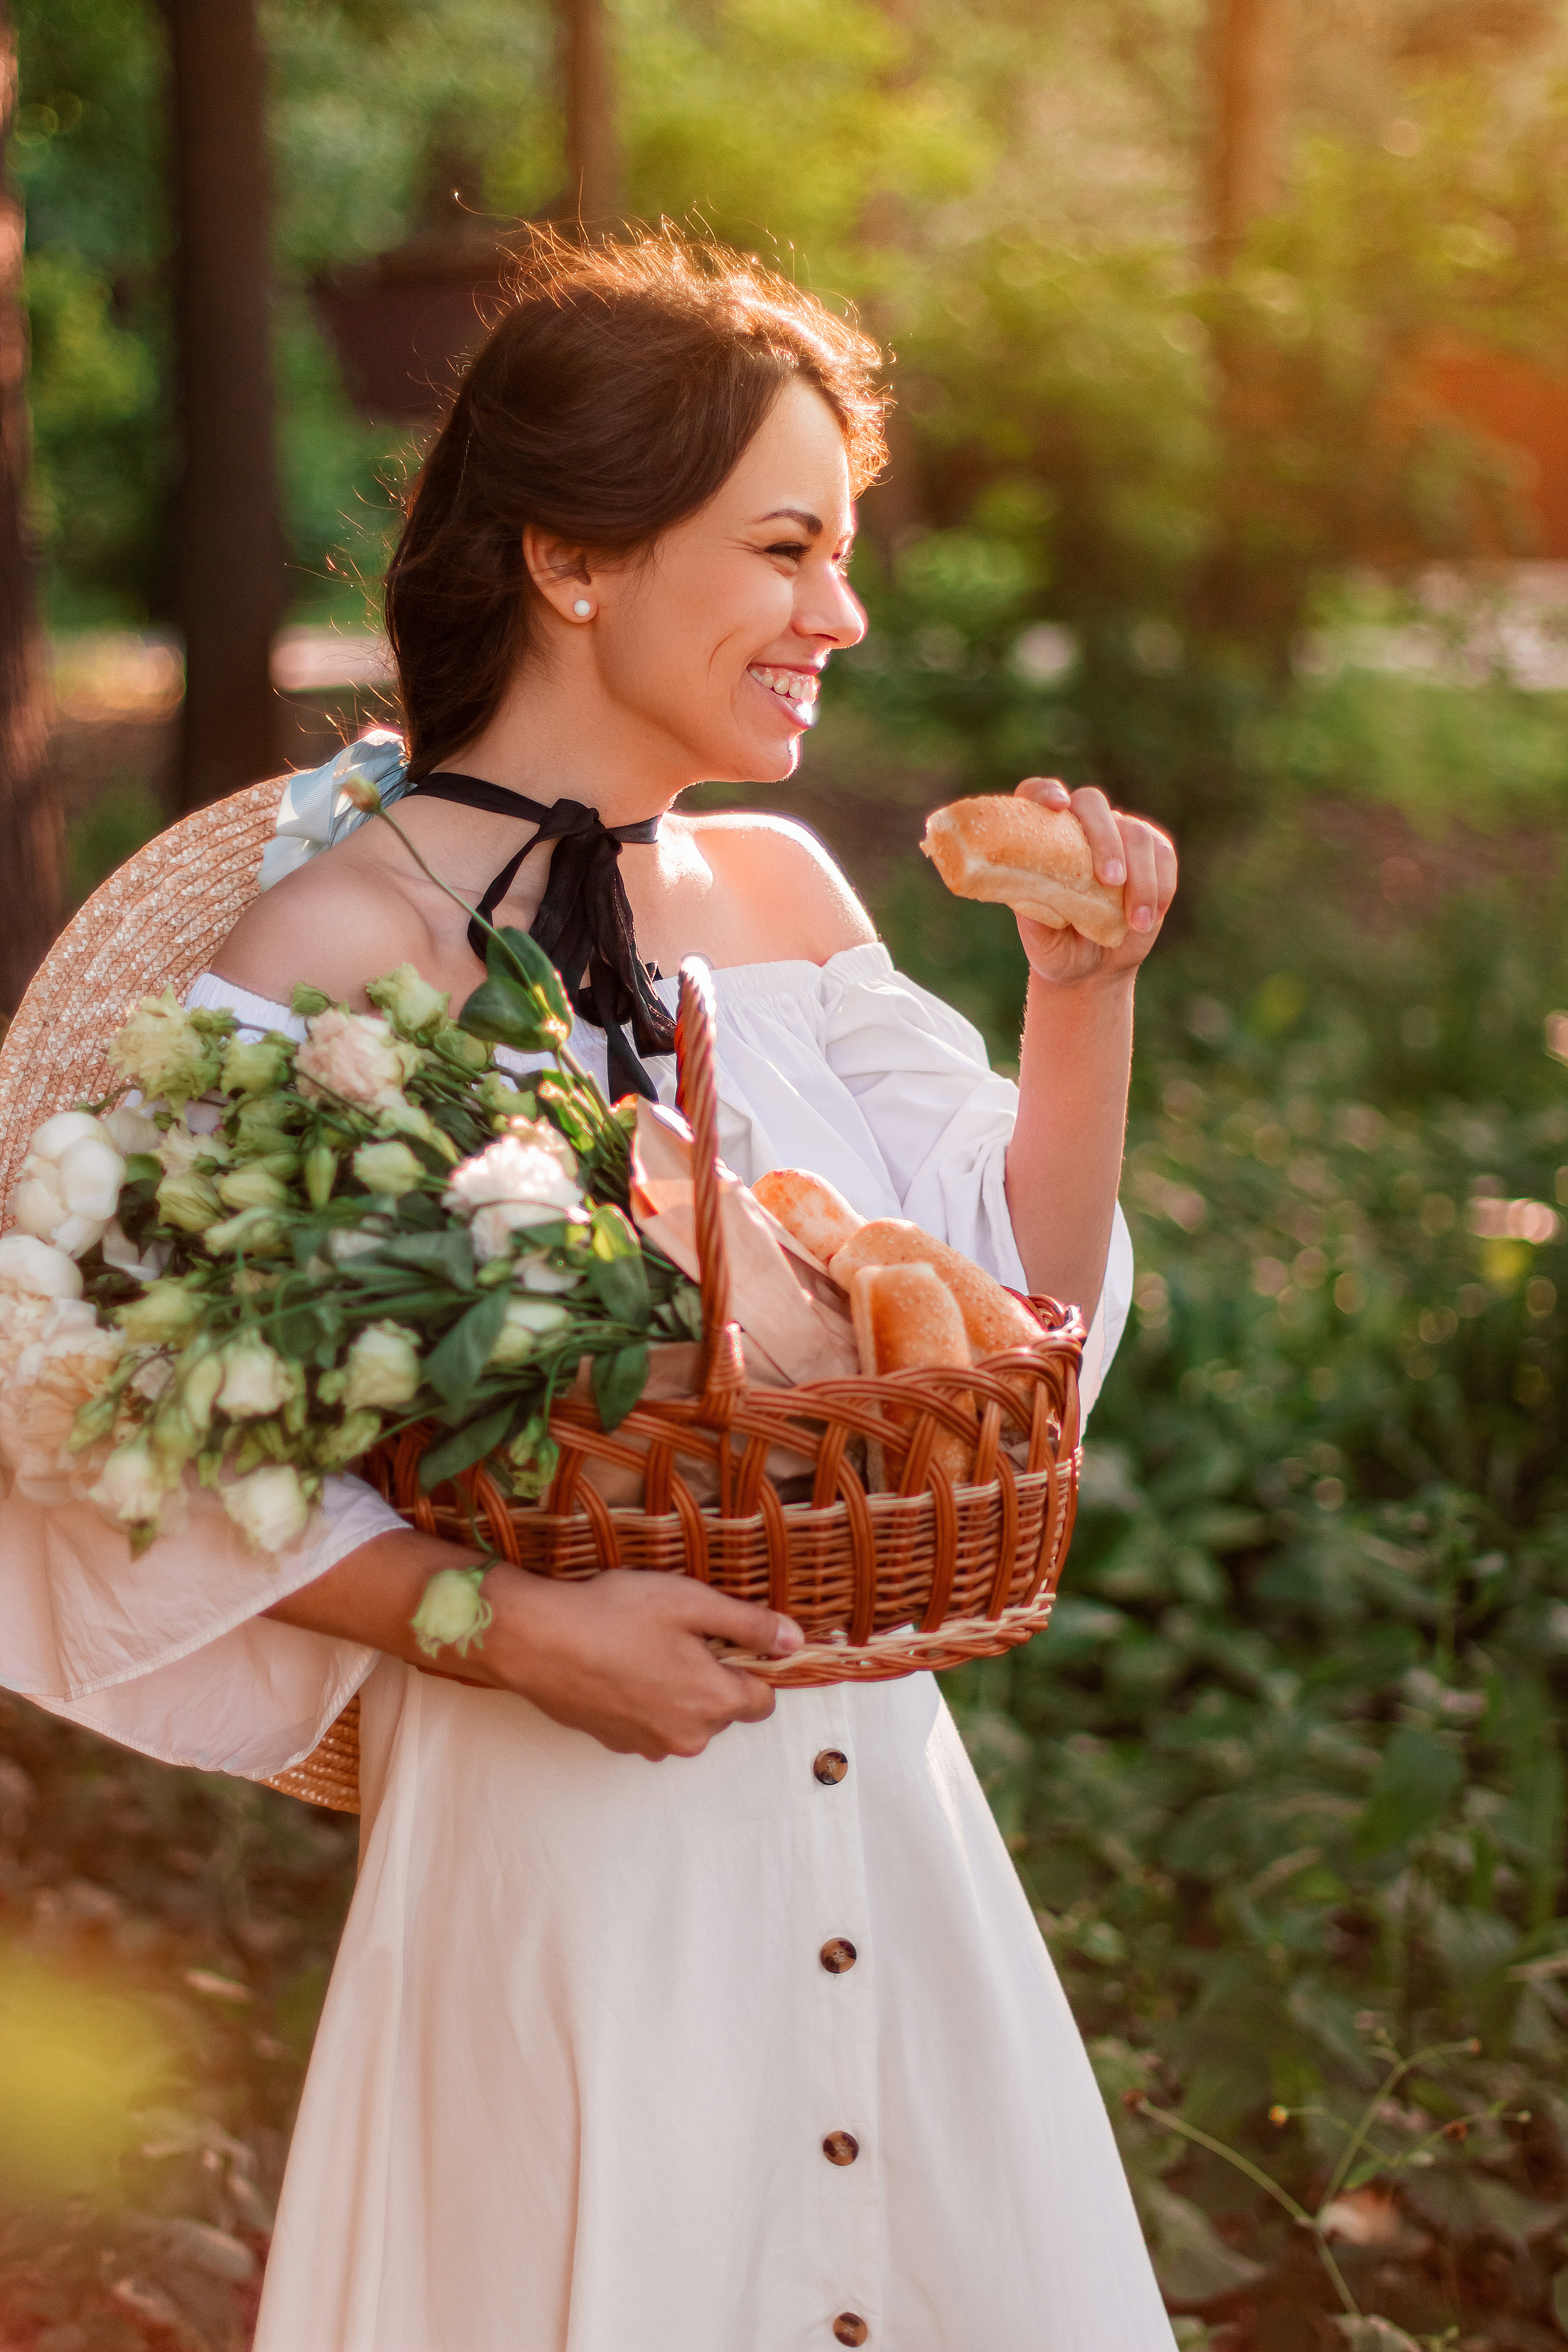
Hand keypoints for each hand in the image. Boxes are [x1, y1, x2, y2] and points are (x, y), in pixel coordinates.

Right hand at [481, 1566, 799, 1759]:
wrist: (538, 1641)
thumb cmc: (615, 1614)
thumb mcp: (692, 1603)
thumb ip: (751, 1625)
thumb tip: (795, 1641)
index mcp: (714, 1702)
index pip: (763, 1699)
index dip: (753, 1666)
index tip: (727, 1638)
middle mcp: (688, 1737)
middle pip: (723, 1710)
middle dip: (711, 1676)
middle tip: (678, 1634)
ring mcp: (648, 1745)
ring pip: (685, 1717)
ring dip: (676, 1690)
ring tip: (644, 1647)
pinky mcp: (615, 1744)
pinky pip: (649, 1723)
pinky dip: (644, 1700)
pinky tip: (620, 1667)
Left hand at [1012, 777, 1176, 987]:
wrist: (1092, 968)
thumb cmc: (1057, 948)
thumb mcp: (1041, 940)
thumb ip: (1035, 917)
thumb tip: (1031, 891)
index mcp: (1042, 838)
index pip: (1036, 796)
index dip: (1045, 792)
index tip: (1058, 806)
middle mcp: (1080, 827)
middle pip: (1093, 805)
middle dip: (1105, 841)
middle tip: (1111, 881)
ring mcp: (1118, 836)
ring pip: (1135, 834)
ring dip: (1140, 879)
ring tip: (1134, 923)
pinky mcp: (1152, 854)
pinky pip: (1163, 856)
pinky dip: (1160, 888)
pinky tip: (1147, 918)